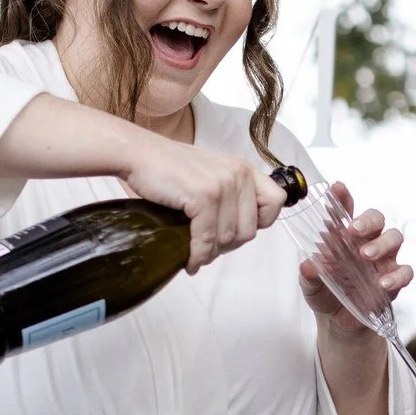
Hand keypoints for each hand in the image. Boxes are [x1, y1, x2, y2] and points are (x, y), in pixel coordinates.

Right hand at [120, 133, 286, 272]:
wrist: (139, 154)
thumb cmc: (170, 168)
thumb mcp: (212, 174)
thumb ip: (231, 196)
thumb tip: (239, 234)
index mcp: (244, 169)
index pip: (276, 202)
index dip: (261, 222)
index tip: (239, 229)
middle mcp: (238, 174)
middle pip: (250, 230)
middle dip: (229, 245)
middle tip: (209, 247)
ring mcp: (222, 185)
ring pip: (228, 239)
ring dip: (211, 253)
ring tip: (197, 253)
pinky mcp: (203, 196)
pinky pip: (207, 239)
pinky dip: (198, 255)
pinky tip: (190, 259)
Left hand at [299, 182, 412, 335]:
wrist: (338, 321)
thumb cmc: (325, 293)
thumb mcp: (311, 285)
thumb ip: (309, 274)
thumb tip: (308, 265)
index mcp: (345, 237)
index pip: (346, 210)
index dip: (343, 197)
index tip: (337, 189)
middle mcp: (367, 242)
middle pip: (377, 219)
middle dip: (368, 220)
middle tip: (354, 229)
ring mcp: (383, 261)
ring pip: (395, 238)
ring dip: (382, 244)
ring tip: (365, 255)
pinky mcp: (394, 282)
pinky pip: (405, 272)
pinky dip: (397, 276)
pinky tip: (382, 283)